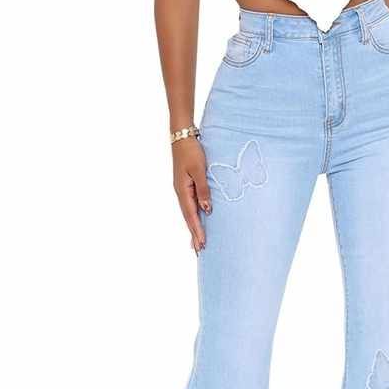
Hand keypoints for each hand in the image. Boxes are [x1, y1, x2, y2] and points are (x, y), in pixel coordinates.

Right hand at [173, 137, 210, 252]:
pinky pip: (190, 206)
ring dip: (193, 229)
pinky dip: (194, 218)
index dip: (197, 231)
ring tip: (197, 244)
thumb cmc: (192, 151)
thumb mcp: (199, 169)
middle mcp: (181, 193)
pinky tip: (197, 224)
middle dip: (194, 235)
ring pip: (189, 214)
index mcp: (182, 191)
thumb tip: (207, 210)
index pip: (191, 216)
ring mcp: (182, 190)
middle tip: (199, 252)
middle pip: (188, 218)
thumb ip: (204, 189)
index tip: (202, 245)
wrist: (182, 136)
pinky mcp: (186, 187)